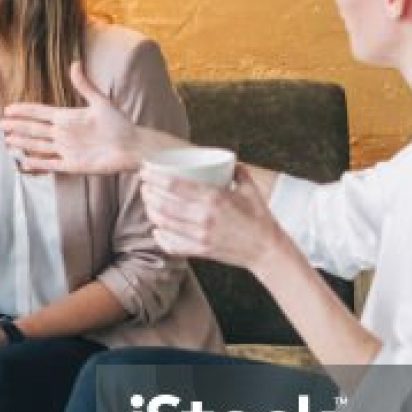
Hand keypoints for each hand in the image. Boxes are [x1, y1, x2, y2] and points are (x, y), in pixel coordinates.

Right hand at [1, 61, 144, 173]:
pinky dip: (37, 163)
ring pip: (38, 146)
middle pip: (34, 129)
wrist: (131, 146)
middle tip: (0, 124)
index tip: (9, 107)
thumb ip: (84, 85)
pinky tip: (24, 161)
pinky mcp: (72, 165)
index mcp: (68, 117)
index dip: (25, 110)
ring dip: (23, 142)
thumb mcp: (100, 102)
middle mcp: (64, 134)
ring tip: (7, 140)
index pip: (40, 112)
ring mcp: (67, 150)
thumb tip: (75, 63)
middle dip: (17, 126)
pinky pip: (50, 164)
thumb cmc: (120, 123)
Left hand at [140, 165, 286, 269]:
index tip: (145, 170)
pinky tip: (157, 230)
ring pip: (164, 223)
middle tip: (144, 186)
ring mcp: (200, 235)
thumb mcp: (251, 190)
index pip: (175, 185)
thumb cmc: (260, 218)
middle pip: (164, 203)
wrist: (266, 250)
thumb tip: (231, 161)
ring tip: (148, 203)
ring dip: (151, 211)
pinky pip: (172, 244)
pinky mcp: (201, 251)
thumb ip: (239, 172)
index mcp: (214, 198)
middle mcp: (204, 217)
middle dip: (148, 192)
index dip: (155, 177)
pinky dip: (161, 237)